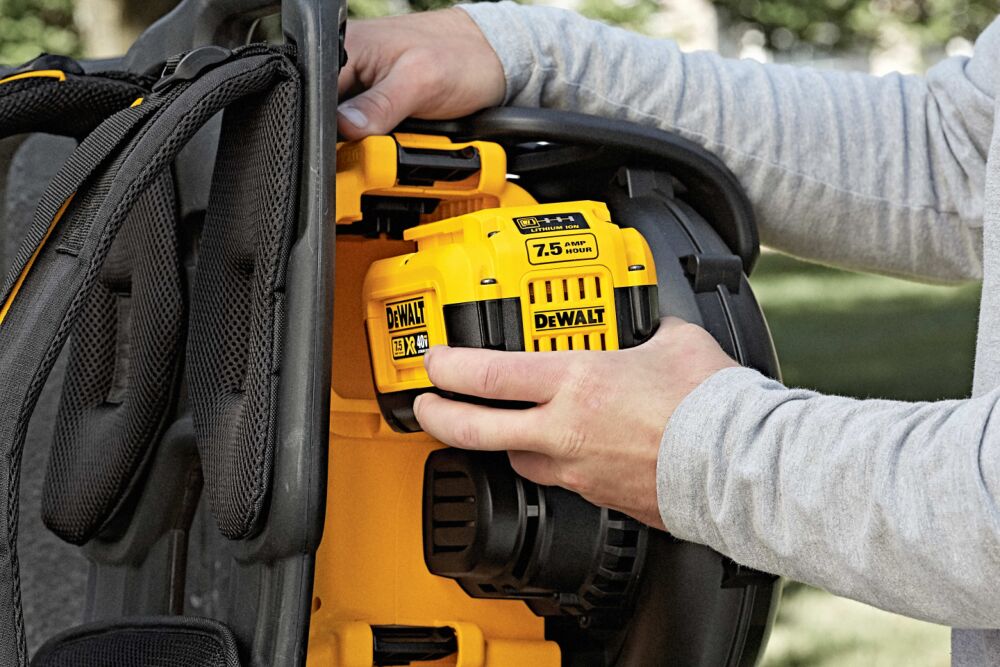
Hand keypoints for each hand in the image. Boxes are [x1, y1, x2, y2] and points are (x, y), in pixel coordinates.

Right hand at [338, 9, 505, 139]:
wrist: (491, 59)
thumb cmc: (460, 57)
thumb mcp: (419, 82)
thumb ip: (380, 104)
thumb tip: (346, 127)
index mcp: (346, 46)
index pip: (314, 93)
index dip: (326, 125)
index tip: (350, 145)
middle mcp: (348, 63)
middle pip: (327, 113)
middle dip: (349, 135)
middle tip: (380, 140)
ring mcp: (362, 82)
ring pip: (346, 125)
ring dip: (366, 139)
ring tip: (396, 131)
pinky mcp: (376, 98)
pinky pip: (366, 126)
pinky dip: (379, 136)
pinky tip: (398, 131)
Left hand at [413, 317, 738, 528]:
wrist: (737, 467)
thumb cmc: (710, 405)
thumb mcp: (675, 341)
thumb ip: (648, 331)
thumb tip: (650, 327)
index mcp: (577, 383)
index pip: (489, 375)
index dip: (450, 368)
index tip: (434, 363)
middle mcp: (565, 430)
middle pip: (477, 429)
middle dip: (439, 418)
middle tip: (425, 408)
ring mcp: (578, 469)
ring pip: (516, 459)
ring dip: (501, 442)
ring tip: (500, 427)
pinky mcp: (599, 496)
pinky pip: (559, 480)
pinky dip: (551, 464)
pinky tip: (563, 452)